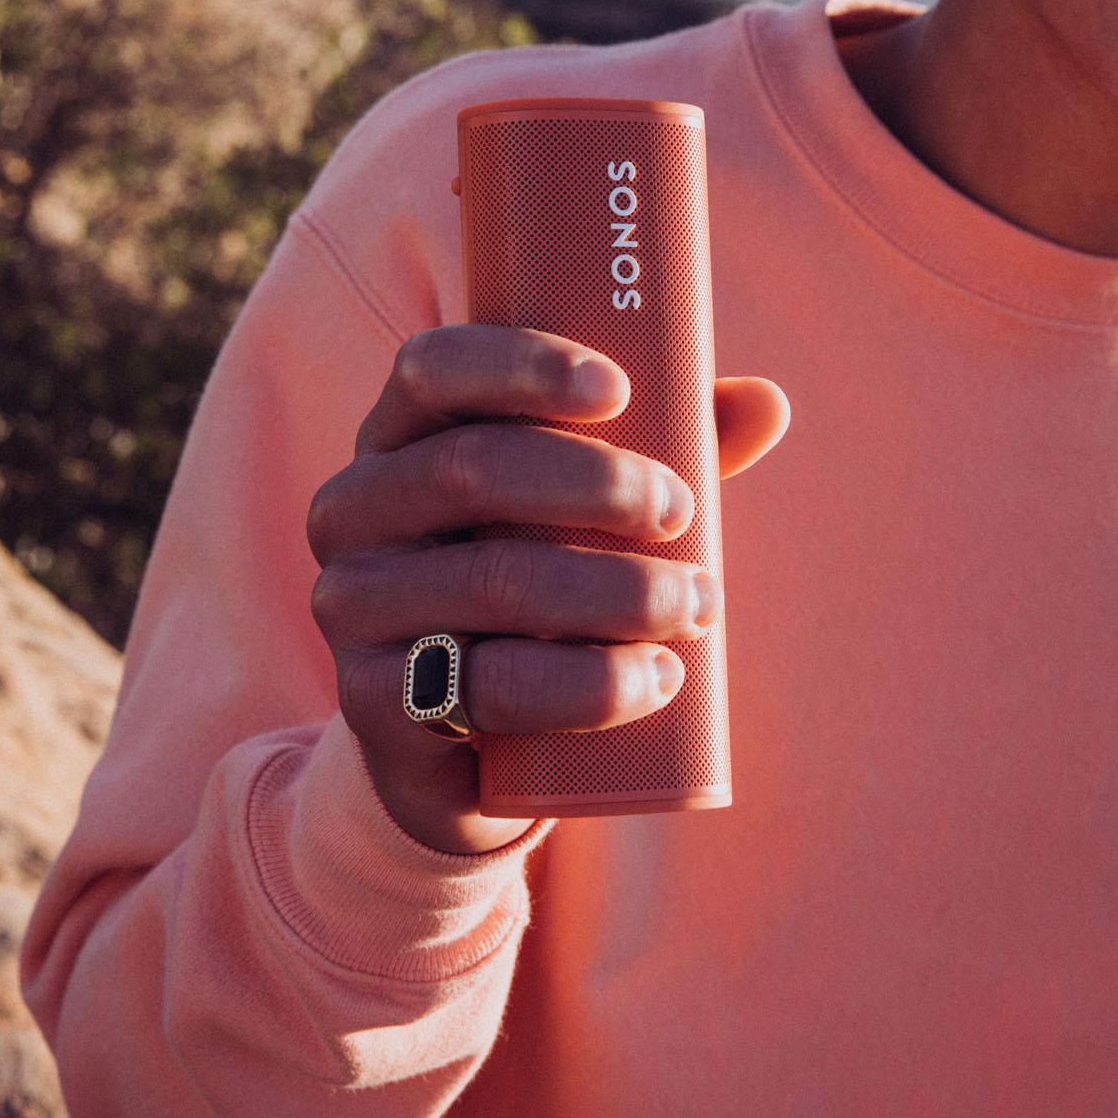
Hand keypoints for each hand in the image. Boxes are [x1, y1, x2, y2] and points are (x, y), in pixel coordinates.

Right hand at [306, 325, 789, 853]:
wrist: (466, 752)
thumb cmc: (537, 588)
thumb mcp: (588, 515)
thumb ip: (668, 450)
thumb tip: (766, 401)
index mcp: (396, 438)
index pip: (434, 368)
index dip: (523, 365)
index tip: (622, 391)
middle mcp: (351, 511)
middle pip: (472, 469)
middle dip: (597, 484)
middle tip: (682, 512)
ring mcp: (352, 610)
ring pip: (493, 582)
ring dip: (616, 591)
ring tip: (699, 605)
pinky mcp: (373, 705)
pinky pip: (488, 688)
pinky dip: (590, 685)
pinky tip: (659, 680)